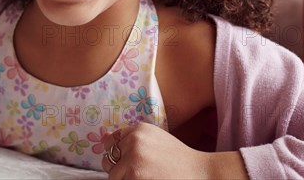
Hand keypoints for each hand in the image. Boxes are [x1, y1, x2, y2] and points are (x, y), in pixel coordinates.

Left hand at [101, 123, 247, 179]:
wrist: (200, 173)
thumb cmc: (178, 160)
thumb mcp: (155, 139)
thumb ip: (132, 139)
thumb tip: (104, 141)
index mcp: (139, 129)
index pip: (110, 142)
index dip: (116, 155)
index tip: (126, 163)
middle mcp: (134, 140)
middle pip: (108, 162)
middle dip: (120, 171)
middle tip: (142, 174)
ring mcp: (133, 159)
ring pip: (113, 177)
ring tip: (147, 178)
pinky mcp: (134, 176)